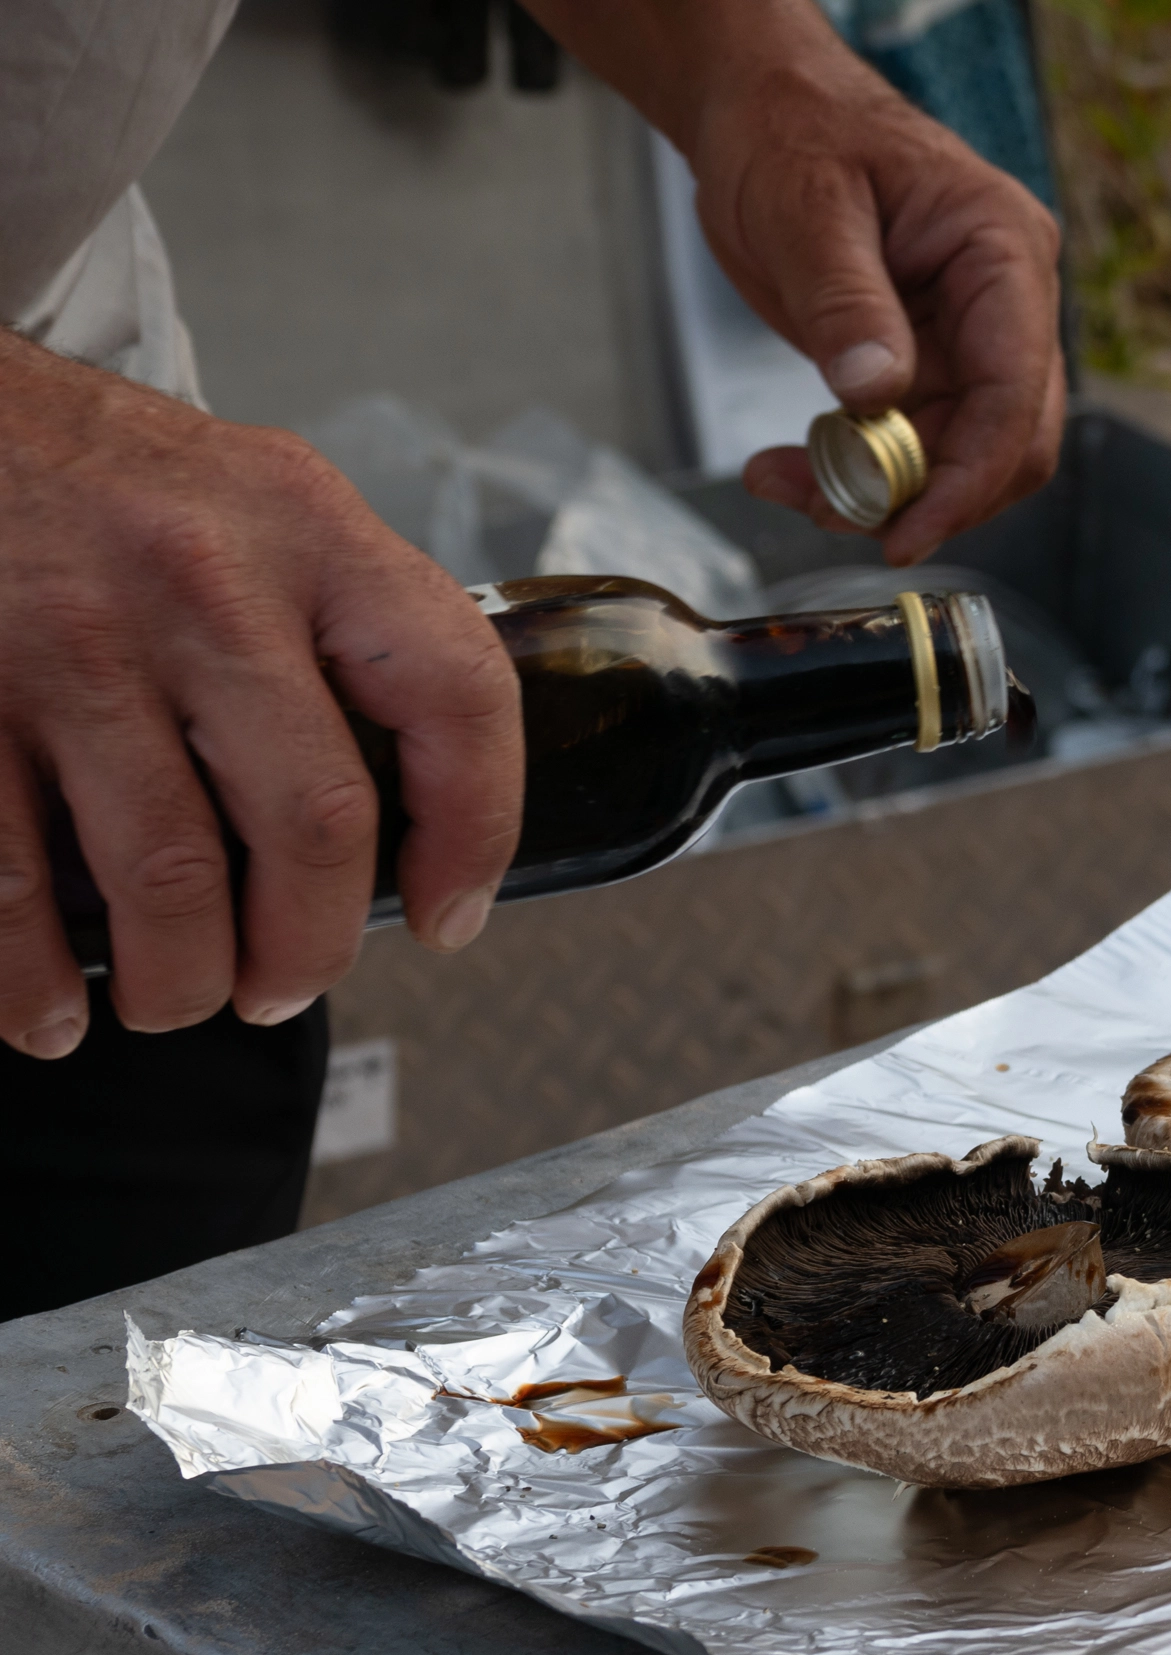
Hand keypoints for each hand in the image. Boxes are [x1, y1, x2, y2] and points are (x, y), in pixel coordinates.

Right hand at [0, 335, 522, 1055]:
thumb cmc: (105, 479)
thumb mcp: (259, 502)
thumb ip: (341, 626)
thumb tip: (406, 813)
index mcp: (310, 531)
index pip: (454, 694)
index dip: (476, 832)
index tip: (446, 916)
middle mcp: (203, 581)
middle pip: (314, 820)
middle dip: (307, 946)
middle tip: (282, 987)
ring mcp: (70, 638)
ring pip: (167, 873)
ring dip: (180, 977)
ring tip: (178, 999)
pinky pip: (9, 878)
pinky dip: (31, 975)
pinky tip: (50, 1010)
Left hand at [526, 0, 1063, 564]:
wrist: (762, 113)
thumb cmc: (792, 130)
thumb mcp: (807, 207)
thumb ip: (846, 302)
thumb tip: (875, 394)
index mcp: (1002, 250)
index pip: (1016, 389)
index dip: (969, 476)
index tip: (907, 532)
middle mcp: (1005, 303)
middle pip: (1007, 441)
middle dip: (926, 495)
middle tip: (832, 513)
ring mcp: (970, 339)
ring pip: (958, 457)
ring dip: (883, 494)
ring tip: (789, 483)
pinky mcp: (929, 366)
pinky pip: (914, 447)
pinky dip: (860, 474)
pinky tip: (797, 469)